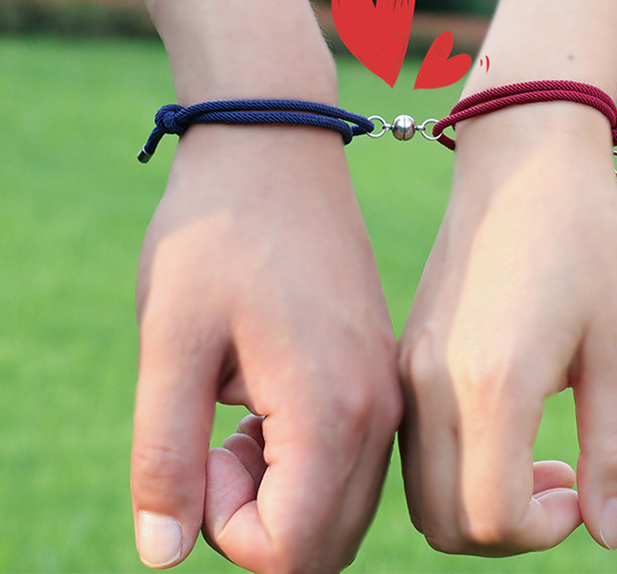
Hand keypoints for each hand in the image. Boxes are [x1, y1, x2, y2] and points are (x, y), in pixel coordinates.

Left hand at [131, 125, 401, 572]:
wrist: (275, 150)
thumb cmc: (217, 237)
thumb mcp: (170, 342)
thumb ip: (165, 457)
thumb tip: (164, 551)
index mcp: (332, 410)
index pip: (289, 553)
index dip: (226, 531)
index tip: (199, 453)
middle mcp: (378, 409)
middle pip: (323, 542)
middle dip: (256, 522)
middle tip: (212, 443)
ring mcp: (386, 386)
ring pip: (341, 503)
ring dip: (280, 493)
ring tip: (236, 417)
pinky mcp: (379, 366)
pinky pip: (353, 457)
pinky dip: (304, 461)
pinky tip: (264, 398)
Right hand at [398, 102, 616, 554]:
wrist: (519, 158)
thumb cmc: (580, 238)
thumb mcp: (615, 345)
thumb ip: (613, 446)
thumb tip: (605, 530)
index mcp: (490, 382)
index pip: (490, 519)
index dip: (541, 532)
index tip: (578, 490)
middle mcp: (431, 382)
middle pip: (442, 519)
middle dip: (505, 529)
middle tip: (558, 479)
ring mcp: (409, 363)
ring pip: (421, 485)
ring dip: (475, 499)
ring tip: (533, 452)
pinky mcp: (406, 347)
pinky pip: (414, 438)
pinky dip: (452, 461)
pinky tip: (500, 415)